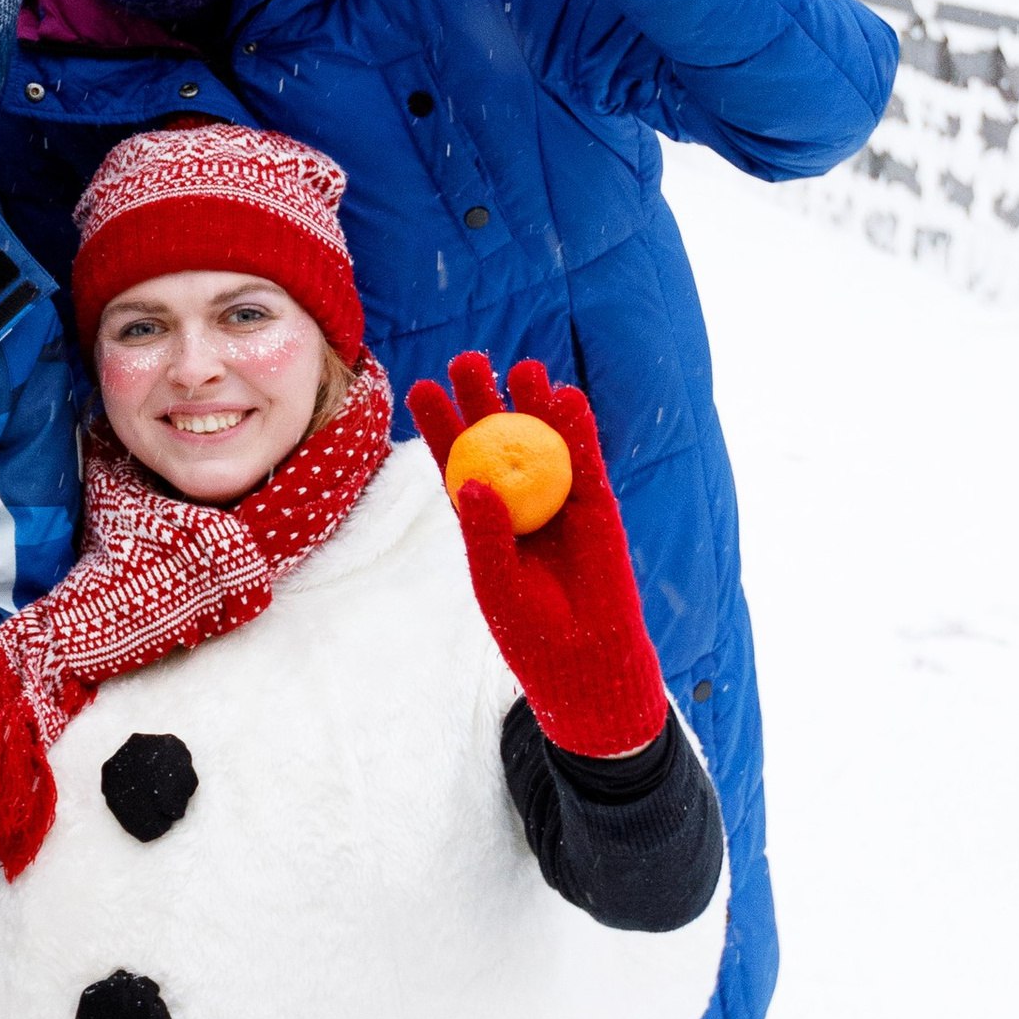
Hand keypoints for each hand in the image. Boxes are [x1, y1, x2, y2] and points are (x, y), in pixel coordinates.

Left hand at [406, 355, 669, 759]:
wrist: (585, 658)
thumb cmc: (530, 630)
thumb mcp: (497, 583)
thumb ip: (487, 535)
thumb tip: (474, 483)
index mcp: (481, 517)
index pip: (455, 461)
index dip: (440, 425)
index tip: (421, 386)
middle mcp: (517, 500)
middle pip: (497, 440)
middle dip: (483, 400)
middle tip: (467, 360)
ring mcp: (557, 501)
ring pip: (543, 443)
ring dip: (532, 403)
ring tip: (520, 366)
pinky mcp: (597, 509)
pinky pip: (586, 464)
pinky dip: (578, 431)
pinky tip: (567, 397)